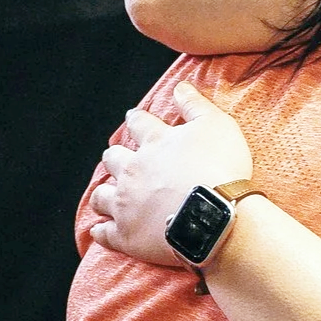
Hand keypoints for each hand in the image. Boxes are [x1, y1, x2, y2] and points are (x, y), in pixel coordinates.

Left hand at [88, 82, 254, 266]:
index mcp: (154, 143)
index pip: (139, 124)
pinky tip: (99, 231)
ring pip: (101, 196)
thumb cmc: (220, 168)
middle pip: (114, 158)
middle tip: (118, 158)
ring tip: (106, 196)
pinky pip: (104, 233)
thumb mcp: (218, 125)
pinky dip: (101, 231)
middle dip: (115, 156)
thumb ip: (196, 104)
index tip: (134, 119)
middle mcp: (133, 170)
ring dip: (103, 195)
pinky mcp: (126, 235)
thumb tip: (180, 85)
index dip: (136, 120)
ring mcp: (126, 204)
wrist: (216, 216)